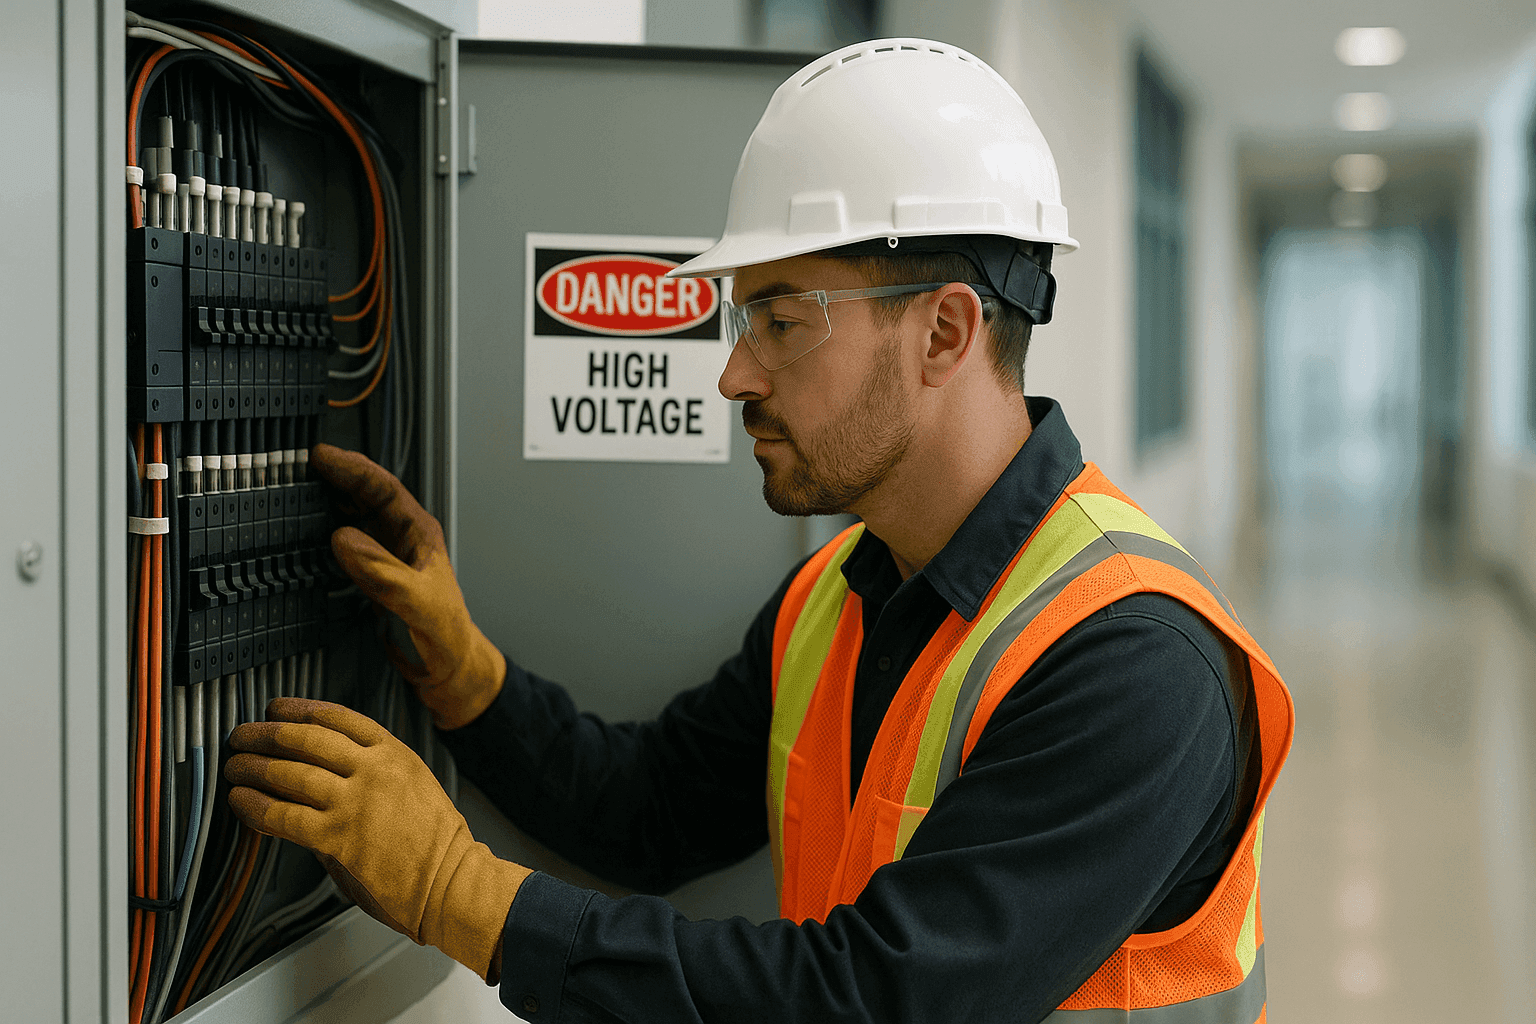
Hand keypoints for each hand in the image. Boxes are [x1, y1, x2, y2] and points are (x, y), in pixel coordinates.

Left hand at [225, 698, 530, 981]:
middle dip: (266, 734)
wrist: (452, 880)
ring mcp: (355, 802)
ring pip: (289, 773)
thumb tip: (323, 782)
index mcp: (394, 753)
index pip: (338, 717)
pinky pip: (283, 815)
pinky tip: (242, 802)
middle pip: (306, 738)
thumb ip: (369, 777)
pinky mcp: (338, 837)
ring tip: (235, 766)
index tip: (277, 708)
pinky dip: (255, 807)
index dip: (300, 709)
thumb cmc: (436, 843)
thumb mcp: (412, 786)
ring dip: (253, 767)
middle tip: (243, 735)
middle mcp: (373, 770)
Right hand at [310, 443, 505, 728]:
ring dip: (332, 501)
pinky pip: (350, 543)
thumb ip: (383, 572)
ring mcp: (390, 556)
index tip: (322, 456)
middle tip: (303, 464)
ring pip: (358, 516)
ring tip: (302, 489)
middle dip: (338, 476)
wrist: (449, 668)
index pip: (384, 488)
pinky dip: (328, 531)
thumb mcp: (415, 602)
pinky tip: (311, 534)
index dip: (353, 468)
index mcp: (420, 534)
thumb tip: (344, 538)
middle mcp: (404, 540)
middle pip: (368, 495)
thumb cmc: (445, 636)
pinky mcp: (377, 576)